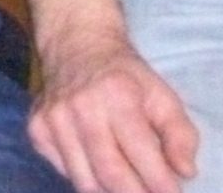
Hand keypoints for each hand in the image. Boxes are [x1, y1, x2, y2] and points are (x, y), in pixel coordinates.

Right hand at [28, 22, 199, 192]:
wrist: (75, 44)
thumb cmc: (125, 75)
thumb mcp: (161, 94)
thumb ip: (180, 133)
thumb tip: (185, 172)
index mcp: (118, 95)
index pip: (141, 153)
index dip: (161, 183)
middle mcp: (82, 108)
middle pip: (111, 174)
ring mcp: (54, 120)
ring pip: (85, 181)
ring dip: (111, 191)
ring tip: (128, 185)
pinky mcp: (36, 130)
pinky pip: (65, 172)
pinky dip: (87, 179)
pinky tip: (99, 168)